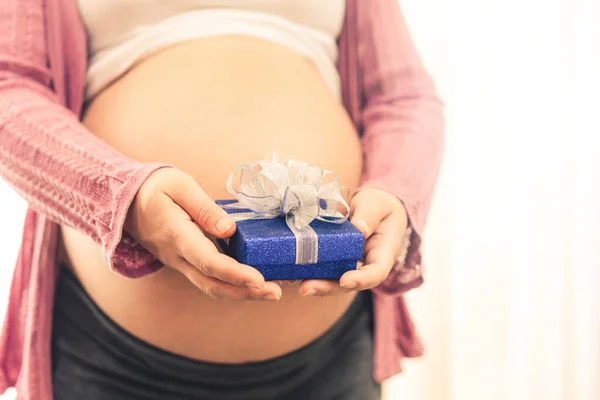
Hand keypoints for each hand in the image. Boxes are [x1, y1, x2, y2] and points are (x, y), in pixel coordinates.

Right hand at [125, 168, 281, 300]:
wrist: (125, 202)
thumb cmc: (154, 188)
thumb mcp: (180, 187)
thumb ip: (206, 209)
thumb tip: (231, 230)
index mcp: (177, 237)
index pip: (210, 262)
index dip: (236, 274)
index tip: (259, 279)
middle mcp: (178, 257)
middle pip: (213, 284)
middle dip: (246, 293)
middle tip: (275, 293)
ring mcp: (180, 263)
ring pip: (211, 286)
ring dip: (241, 293)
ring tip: (271, 292)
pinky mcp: (185, 262)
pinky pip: (209, 278)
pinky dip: (232, 284)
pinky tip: (253, 282)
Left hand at [299, 188, 407, 295]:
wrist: (374, 209)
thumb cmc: (380, 206)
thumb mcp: (377, 204)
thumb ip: (370, 215)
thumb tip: (359, 228)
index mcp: (383, 253)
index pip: (377, 272)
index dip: (362, 280)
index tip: (345, 280)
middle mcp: (365, 265)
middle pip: (350, 283)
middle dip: (328, 288)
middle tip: (307, 288)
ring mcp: (349, 264)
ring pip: (334, 279)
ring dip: (315, 283)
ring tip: (296, 282)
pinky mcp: (334, 259)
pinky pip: (323, 268)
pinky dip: (308, 270)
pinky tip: (291, 271)